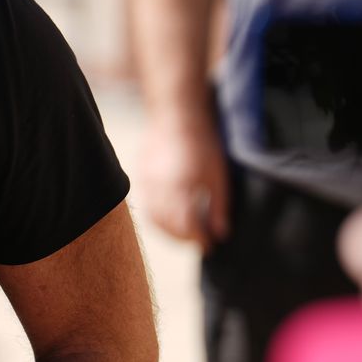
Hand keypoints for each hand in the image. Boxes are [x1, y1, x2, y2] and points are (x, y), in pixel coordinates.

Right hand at [136, 113, 229, 249]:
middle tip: (198, 241)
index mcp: (182, 188)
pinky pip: (146, 205)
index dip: (199, 240)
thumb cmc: (203, 144)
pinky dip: (157, 217)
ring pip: (153, 219)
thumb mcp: (218, 176)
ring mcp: (147, 183)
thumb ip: (219, 207)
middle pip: (168, 227)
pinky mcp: (140, 177)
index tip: (209, 246)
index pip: (187, 227)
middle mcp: (161, 188)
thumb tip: (220, 234)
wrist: (177, 114)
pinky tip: (170, 216)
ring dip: (168, 232)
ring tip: (184, 233)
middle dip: (183, 239)